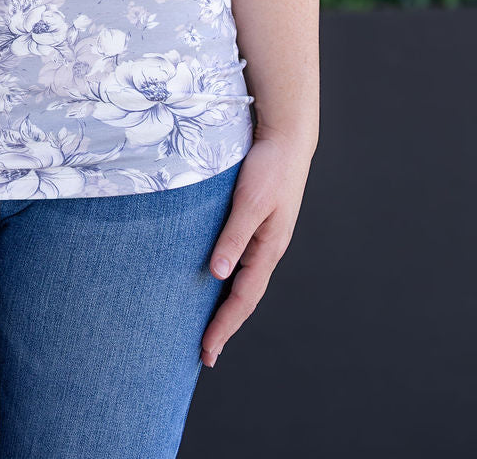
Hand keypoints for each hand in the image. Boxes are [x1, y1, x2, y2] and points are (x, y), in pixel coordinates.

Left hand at [200, 130, 314, 367]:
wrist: (287, 138)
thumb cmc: (269, 167)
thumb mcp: (249, 202)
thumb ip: (233, 237)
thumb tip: (218, 274)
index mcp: (268, 249)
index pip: (243, 298)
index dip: (224, 325)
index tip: (207, 351)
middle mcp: (266, 249)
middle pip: (244, 297)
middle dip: (225, 325)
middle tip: (205, 354)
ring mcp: (263, 238)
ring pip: (243, 281)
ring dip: (226, 305)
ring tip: (208, 326)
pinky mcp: (257, 224)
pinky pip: (241, 262)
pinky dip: (227, 280)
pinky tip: (214, 282)